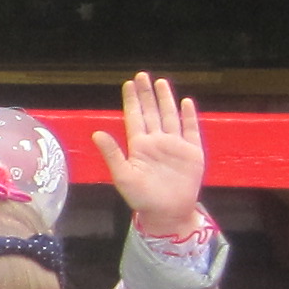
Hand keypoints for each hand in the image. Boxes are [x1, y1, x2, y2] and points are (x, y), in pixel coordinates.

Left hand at [93, 71, 207, 238]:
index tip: (129, 83)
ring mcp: (175, 146)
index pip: (134, 118)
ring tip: (161, 83)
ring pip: (170, 117)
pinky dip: (189, 116)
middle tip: (143, 75)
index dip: (132, 101)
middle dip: (147, 94)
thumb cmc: (141, 198)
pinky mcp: (192, 153)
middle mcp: (157, 142)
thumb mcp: (123, 176)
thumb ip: (112, 154)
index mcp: (139, 146)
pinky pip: (191, 130)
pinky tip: (186, 102)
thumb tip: (96, 132)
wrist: (167, 213)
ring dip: (166, 100)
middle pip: (151, 112)